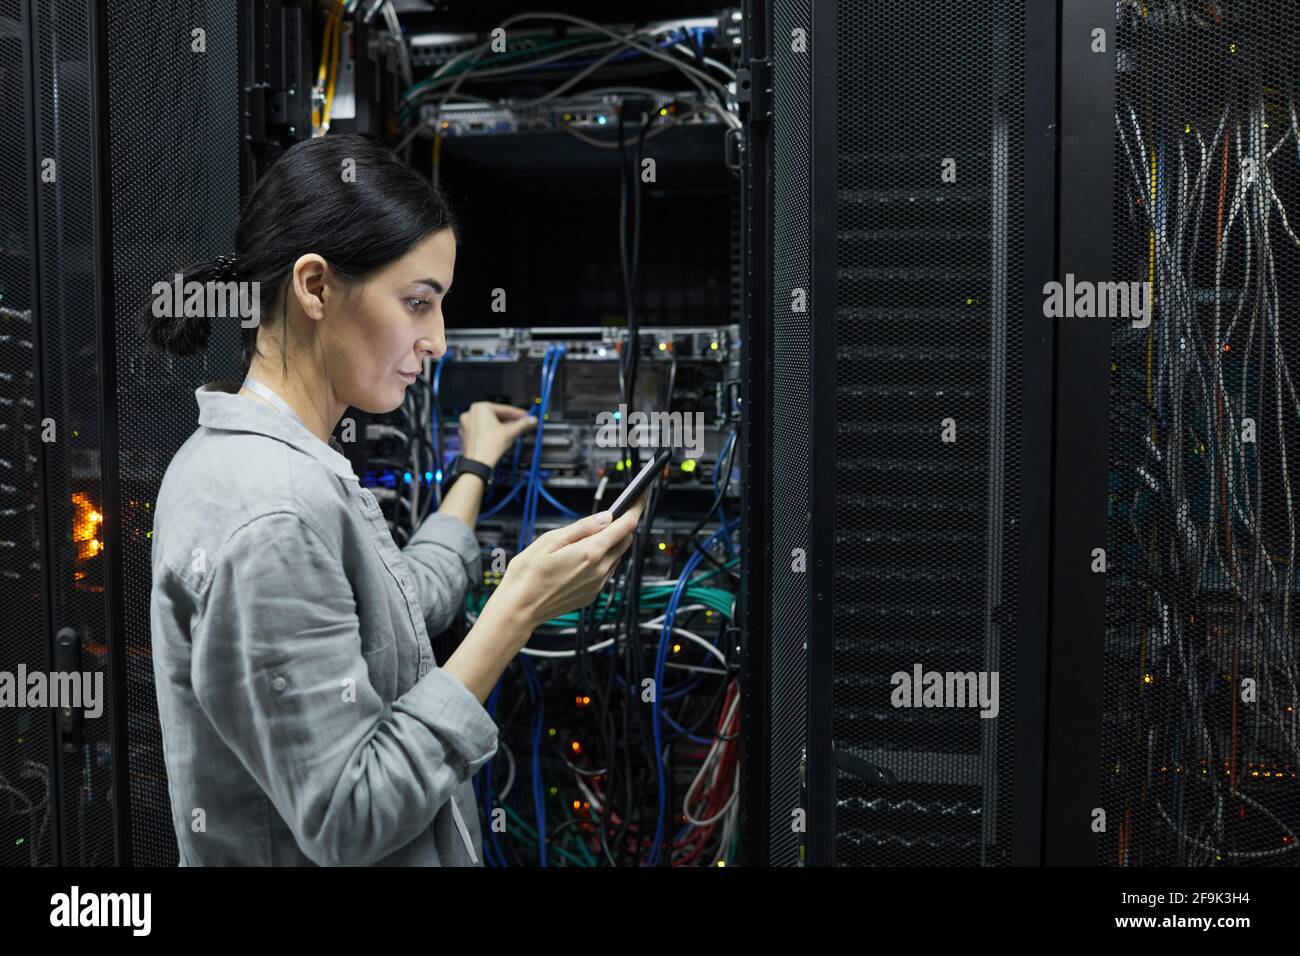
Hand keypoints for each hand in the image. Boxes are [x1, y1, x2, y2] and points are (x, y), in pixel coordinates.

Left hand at [458, 401, 536, 466]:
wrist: (478, 463)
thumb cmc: (490, 446)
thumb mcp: (510, 432)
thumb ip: (523, 424)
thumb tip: (532, 420)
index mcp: (481, 407)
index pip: (504, 409)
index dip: (518, 414)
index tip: (526, 416)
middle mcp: (471, 413)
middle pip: (497, 416)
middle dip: (510, 421)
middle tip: (522, 424)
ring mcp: (467, 424)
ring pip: (490, 423)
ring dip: (502, 426)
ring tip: (514, 431)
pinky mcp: (467, 434)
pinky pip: (482, 429)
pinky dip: (492, 431)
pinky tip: (502, 436)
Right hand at [493, 492, 647, 634]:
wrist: (519, 608)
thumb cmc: (527, 575)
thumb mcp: (550, 540)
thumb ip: (582, 528)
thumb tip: (605, 517)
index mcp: (590, 553)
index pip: (625, 526)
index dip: (635, 508)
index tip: (639, 498)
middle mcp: (599, 570)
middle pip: (625, 541)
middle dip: (622, 525)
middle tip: (609, 516)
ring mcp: (597, 584)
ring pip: (617, 556)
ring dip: (611, 543)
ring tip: (587, 539)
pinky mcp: (593, 594)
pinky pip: (607, 571)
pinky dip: (603, 559)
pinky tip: (582, 557)